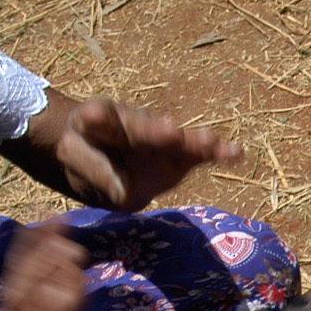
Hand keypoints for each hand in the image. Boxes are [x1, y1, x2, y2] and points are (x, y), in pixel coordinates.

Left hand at [54, 97, 242, 211]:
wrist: (97, 160)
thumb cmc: (81, 154)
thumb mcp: (74, 159)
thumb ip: (95, 169)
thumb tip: (124, 191)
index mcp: (100, 119)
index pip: (98, 118)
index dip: (99, 120)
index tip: (95, 119)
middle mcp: (135, 123)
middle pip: (147, 128)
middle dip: (158, 132)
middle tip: (171, 134)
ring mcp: (160, 138)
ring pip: (178, 140)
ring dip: (194, 142)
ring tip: (211, 143)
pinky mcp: (178, 156)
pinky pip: (198, 154)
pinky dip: (217, 153)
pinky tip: (236, 153)